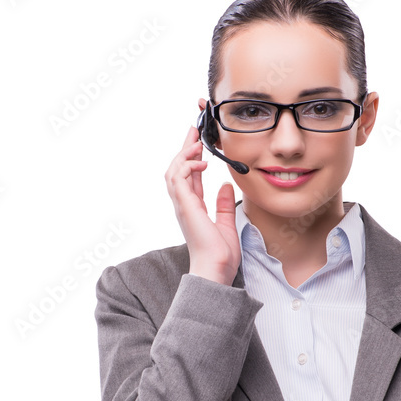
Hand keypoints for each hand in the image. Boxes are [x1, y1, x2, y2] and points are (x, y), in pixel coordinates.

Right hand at [164, 122, 239, 284]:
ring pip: (173, 171)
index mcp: (193, 208)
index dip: (192, 158)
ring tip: (196, 142)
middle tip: (194, 130)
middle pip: (177, 169)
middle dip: (184, 148)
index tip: (198, 142)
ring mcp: (182, 206)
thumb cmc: (219, 255)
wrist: (215, 269)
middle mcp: (184, 205)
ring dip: (184, 154)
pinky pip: (178, 179)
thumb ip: (223, 204)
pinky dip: (187, 167)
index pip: (189, 177)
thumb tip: (225, 186)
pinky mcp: (185, 207)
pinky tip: (201, 162)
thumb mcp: (226, 224)